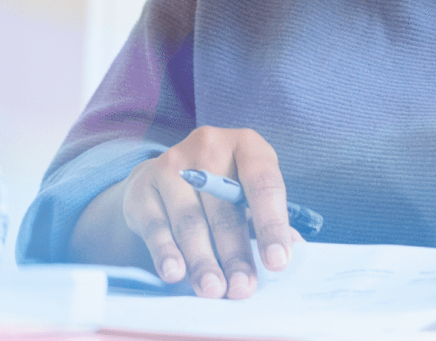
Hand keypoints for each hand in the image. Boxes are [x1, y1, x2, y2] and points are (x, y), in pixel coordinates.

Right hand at [83, 127, 305, 298]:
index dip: (272, 225)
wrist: (165, 176)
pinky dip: (166, 252)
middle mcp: (208, 146)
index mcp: (246, 145)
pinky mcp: (143, 188)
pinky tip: (175, 273)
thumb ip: (268, 221)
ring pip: (190, 221)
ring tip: (213, 289)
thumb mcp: (249, 194)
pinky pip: (156, 226)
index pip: (263, 184)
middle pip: (224, 208)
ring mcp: (171, 165)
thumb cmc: (222, 190)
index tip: (278, 261)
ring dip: (203, 260)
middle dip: (235, 254)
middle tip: (243, 288)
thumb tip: (293, 252)